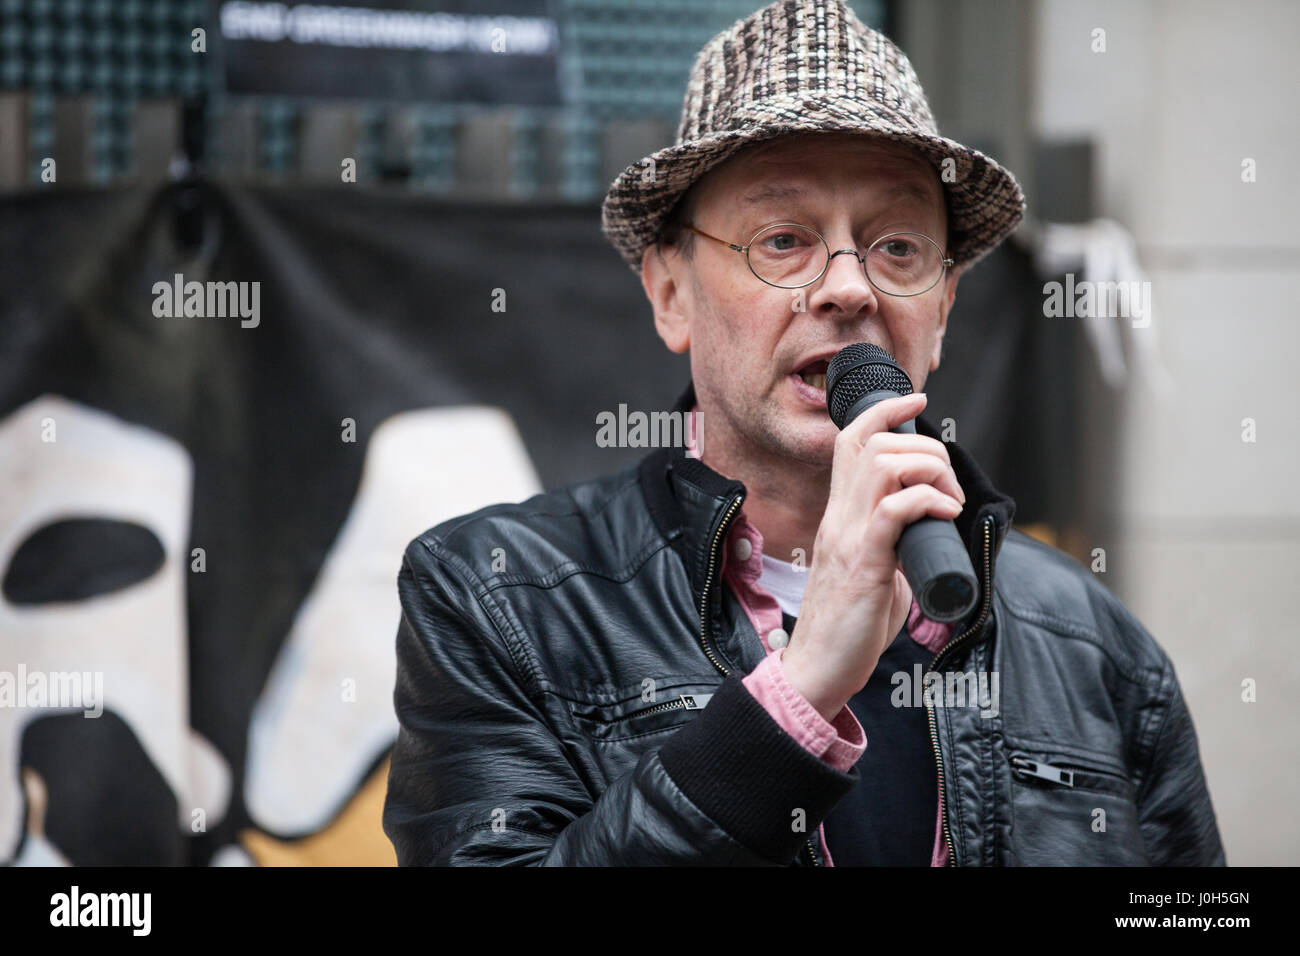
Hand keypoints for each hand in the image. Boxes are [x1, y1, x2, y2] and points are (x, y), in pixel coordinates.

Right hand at [781, 392, 965, 720]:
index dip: (883, 410)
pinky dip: (927, 501)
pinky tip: (944, 517)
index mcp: (839, 516)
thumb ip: (892, 545)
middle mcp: (839, 518)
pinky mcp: (865, 564)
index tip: (915, 400)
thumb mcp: (872, 571)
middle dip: (923, 446)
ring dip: (929, 469)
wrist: (818, 670)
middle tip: (947, 485)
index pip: (850, 441)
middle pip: (872, 443)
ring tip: (948, 501)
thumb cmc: (848, 628)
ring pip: (884, 465)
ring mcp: (849, 538)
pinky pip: (895, 509)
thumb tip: (927, 534)